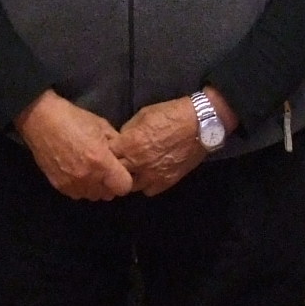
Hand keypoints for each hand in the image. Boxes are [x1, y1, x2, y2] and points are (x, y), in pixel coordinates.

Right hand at [18, 92, 134, 199]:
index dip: (124, 179)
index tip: (120, 170)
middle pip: (109, 194)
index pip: (124, 187)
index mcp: (101, 162)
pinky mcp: (59, 186)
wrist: (41, 120)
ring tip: (90, 171)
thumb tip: (124, 155)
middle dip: (110, 184)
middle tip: (105, 169)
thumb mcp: (102, 126)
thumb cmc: (73, 118)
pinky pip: (77, 194)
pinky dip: (81, 187)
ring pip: (93, 196)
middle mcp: (88, 177)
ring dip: (95, 187)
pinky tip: (77, 172)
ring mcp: (72, 184)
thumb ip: (116, 144)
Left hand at [112, 90, 234, 196]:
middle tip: (115, 164)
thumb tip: (120, 141)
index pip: (105, 155)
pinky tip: (147, 175)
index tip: (106, 151)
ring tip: (132, 171)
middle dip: (113, 168)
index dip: (104, 153)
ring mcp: (152, 175)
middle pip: (115, 173)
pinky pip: (148, 190)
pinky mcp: (166, 182)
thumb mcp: (142, 115)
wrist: (199, 125)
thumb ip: (127, 131)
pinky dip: (145, 184)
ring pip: (130, 186)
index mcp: (129, 144)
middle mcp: (138, 163)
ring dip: (129, 178)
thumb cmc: (170, 115)